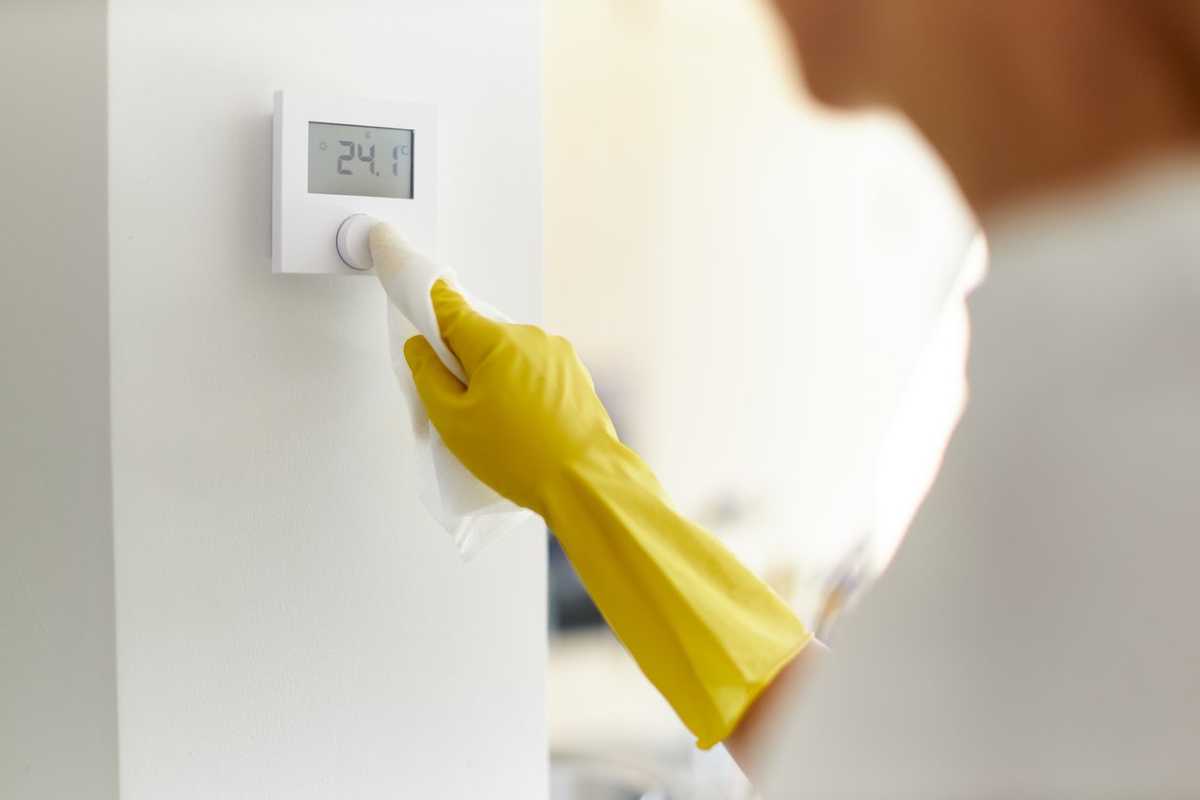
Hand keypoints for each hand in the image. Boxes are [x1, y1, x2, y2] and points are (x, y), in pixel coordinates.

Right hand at [402, 281, 620, 514]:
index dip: (427, 303)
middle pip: (480, 333)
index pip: (448, 305)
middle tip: (460, 404)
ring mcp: (557, 352)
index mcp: (495, 341)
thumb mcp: (453, 420)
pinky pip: (535, 367)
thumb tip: (419, 347)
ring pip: (509, 352)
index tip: (415, 302)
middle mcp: (529, 336)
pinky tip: (523, 422)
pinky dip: (522, 385)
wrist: (583, 480)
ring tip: (498, 422)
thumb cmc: (519, 455)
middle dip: (463, 359)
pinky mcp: (574, 371)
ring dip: (496, 374)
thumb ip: (428, 375)